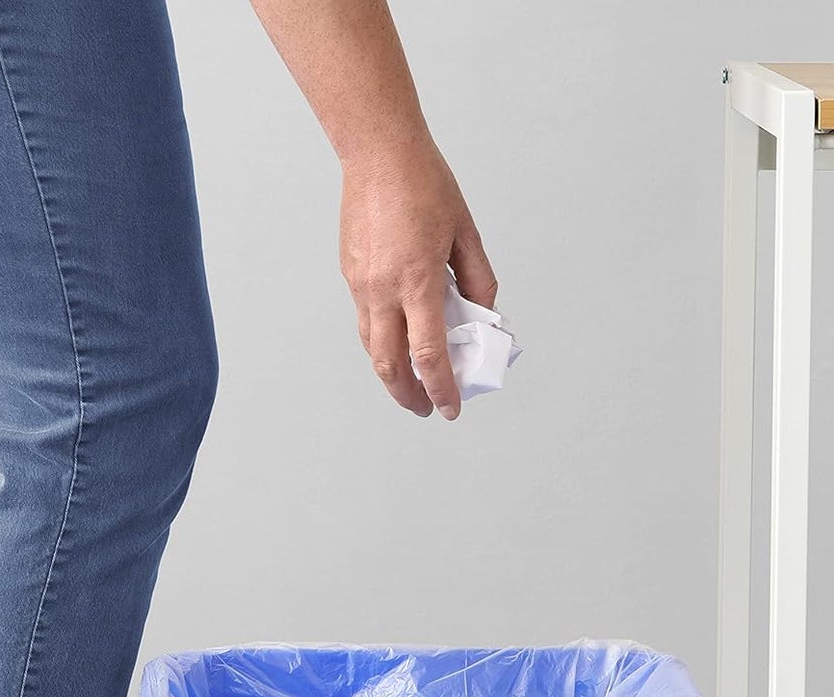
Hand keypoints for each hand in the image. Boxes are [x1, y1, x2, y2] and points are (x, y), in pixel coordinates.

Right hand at [340, 141, 496, 420]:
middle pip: (390, 365)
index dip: (442, 389)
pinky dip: (382, 342)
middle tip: (426, 409)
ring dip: (391, 375)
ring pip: (373, 348)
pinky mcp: (351, 274)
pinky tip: (397, 343)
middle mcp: (384, 288)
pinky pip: (366, 321)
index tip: (450, 408)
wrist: (377, 150)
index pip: (429, 355)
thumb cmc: (424, 183)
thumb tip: (482, 317)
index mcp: (418, 280)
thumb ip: (479, 280)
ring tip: (411, 386)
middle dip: (409, 396)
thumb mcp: (466, 233)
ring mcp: (362, 283)